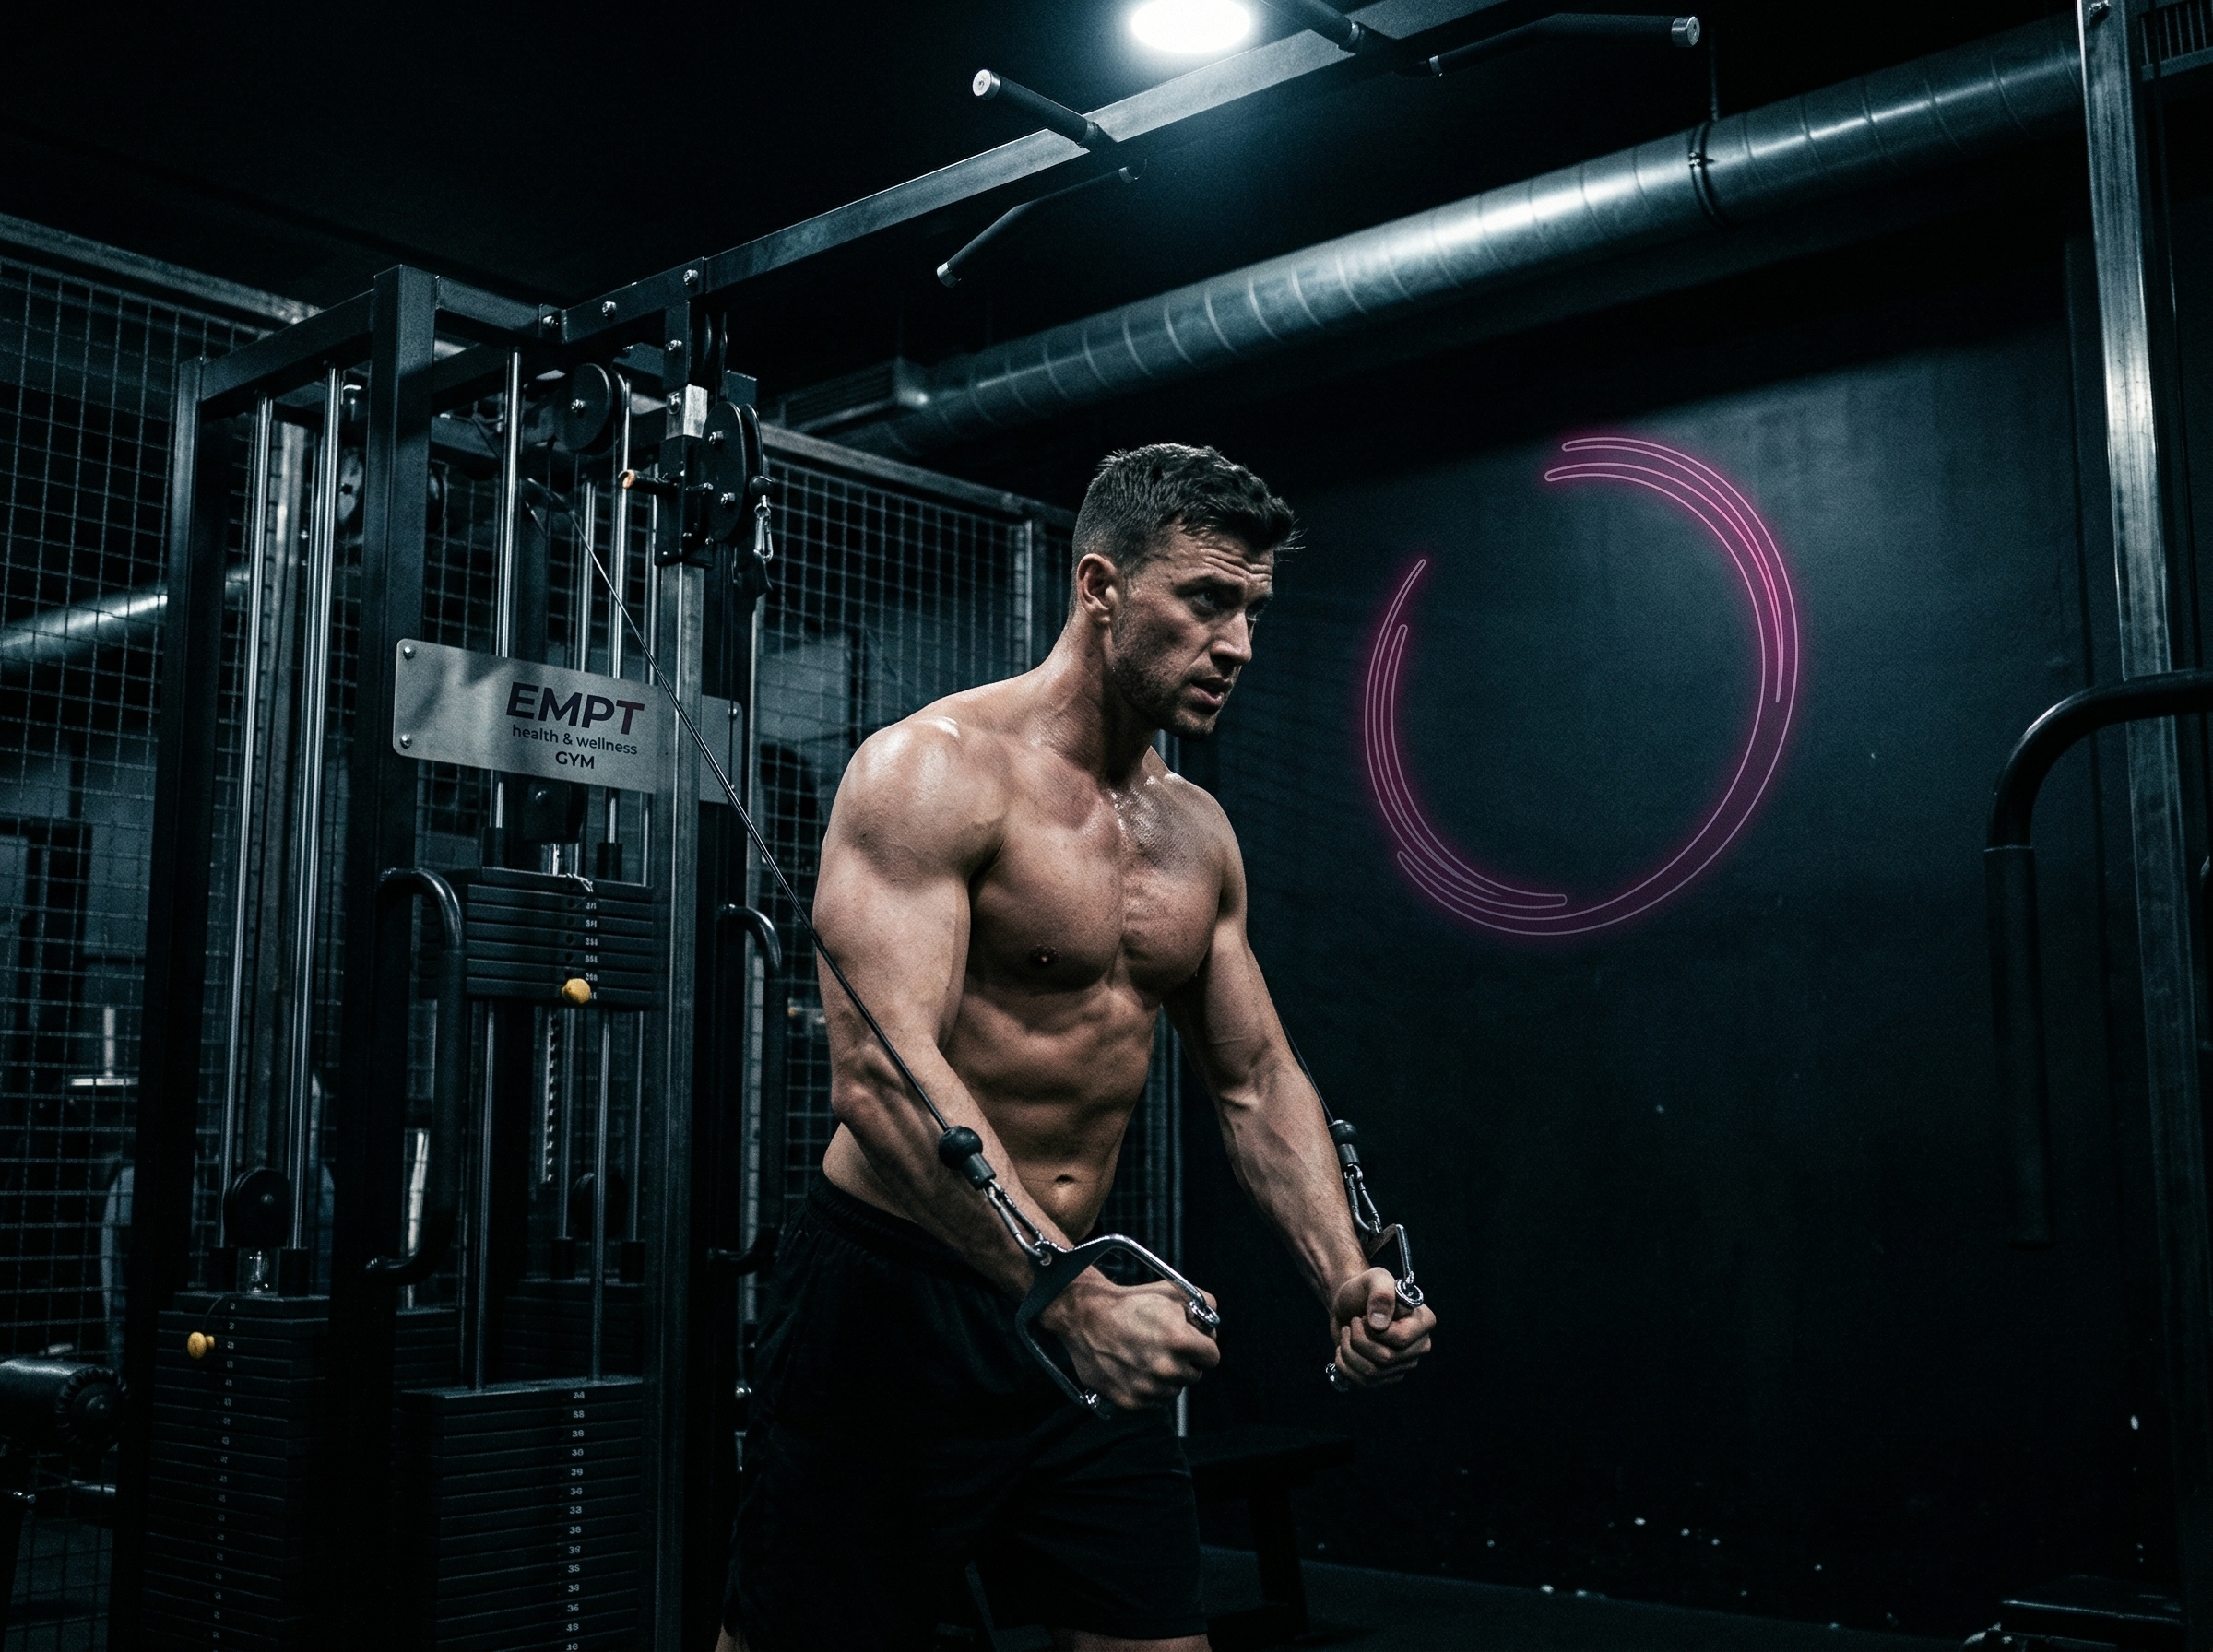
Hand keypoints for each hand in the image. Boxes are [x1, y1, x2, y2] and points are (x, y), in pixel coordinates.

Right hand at [1039, 1274, 1219, 1409]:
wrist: (1086, 1317)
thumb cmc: (1130, 1302)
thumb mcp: (1172, 1292)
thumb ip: (1204, 1307)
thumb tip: (1212, 1326)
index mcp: (1180, 1342)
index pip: (1212, 1357)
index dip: (1201, 1345)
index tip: (1190, 1340)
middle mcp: (1166, 1369)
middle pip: (1194, 1374)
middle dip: (1185, 1360)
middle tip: (1163, 1344)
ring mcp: (1148, 1388)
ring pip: (1174, 1389)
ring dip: (1167, 1376)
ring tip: (1146, 1354)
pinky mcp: (1131, 1401)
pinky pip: (1154, 1401)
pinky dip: (1148, 1388)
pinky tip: (1135, 1367)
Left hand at [1329, 1267, 1433, 1388]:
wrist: (1347, 1305)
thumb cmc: (1364, 1290)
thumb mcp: (1373, 1279)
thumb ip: (1381, 1292)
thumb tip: (1380, 1323)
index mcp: (1424, 1321)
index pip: (1401, 1339)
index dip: (1374, 1329)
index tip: (1364, 1315)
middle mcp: (1419, 1346)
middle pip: (1385, 1358)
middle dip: (1358, 1340)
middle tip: (1352, 1323)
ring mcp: (1403, 1364)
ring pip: (1372, 1372)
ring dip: (1348, 1351)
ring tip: (1346, 1334)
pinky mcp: (1386, 1376)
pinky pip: (1363, 1382)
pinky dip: (1345, 1365)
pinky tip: (1343, 1349)